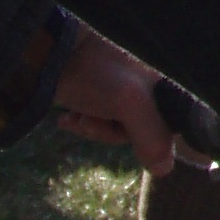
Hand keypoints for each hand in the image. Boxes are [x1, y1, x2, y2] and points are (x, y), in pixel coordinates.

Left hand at [53, 30, 194, 175]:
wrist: (47, 50)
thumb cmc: (93, 73)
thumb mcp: (130, 104)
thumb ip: (153, 137)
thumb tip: (164, 169)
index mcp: (165, 79)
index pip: (172, 122)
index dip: (151, 136)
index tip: (126, 131)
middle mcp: (148, 80)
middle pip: (141, 127)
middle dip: (112, 131)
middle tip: (91, 120)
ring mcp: (122, 84)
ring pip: (117, 124)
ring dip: (95, 127)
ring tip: (78, 116)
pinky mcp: (98, 88)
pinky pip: (99, 116)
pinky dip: (84, 121)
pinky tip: (68, 118)